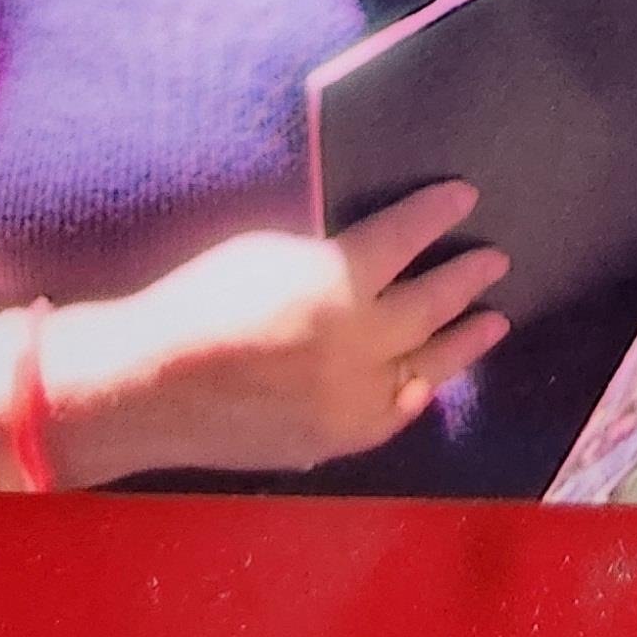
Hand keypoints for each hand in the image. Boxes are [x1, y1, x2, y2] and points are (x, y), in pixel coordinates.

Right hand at [49, 180, 510, 482]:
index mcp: (335, 284)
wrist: (142, 389)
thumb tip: (377, 255)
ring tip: (493, 318)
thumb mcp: (267, 252)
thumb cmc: (195, 303)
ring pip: (426, 365)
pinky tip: (431, 380)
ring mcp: (347, 400)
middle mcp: (354, 345)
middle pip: (430, 303)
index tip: (464, 195)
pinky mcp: (330, 440)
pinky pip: (390, 415)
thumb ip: (329, 256)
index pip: (406, 237)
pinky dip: (416, 393)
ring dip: (464, 339)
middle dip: (466, 277)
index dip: (437, 212)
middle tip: (494, 259)